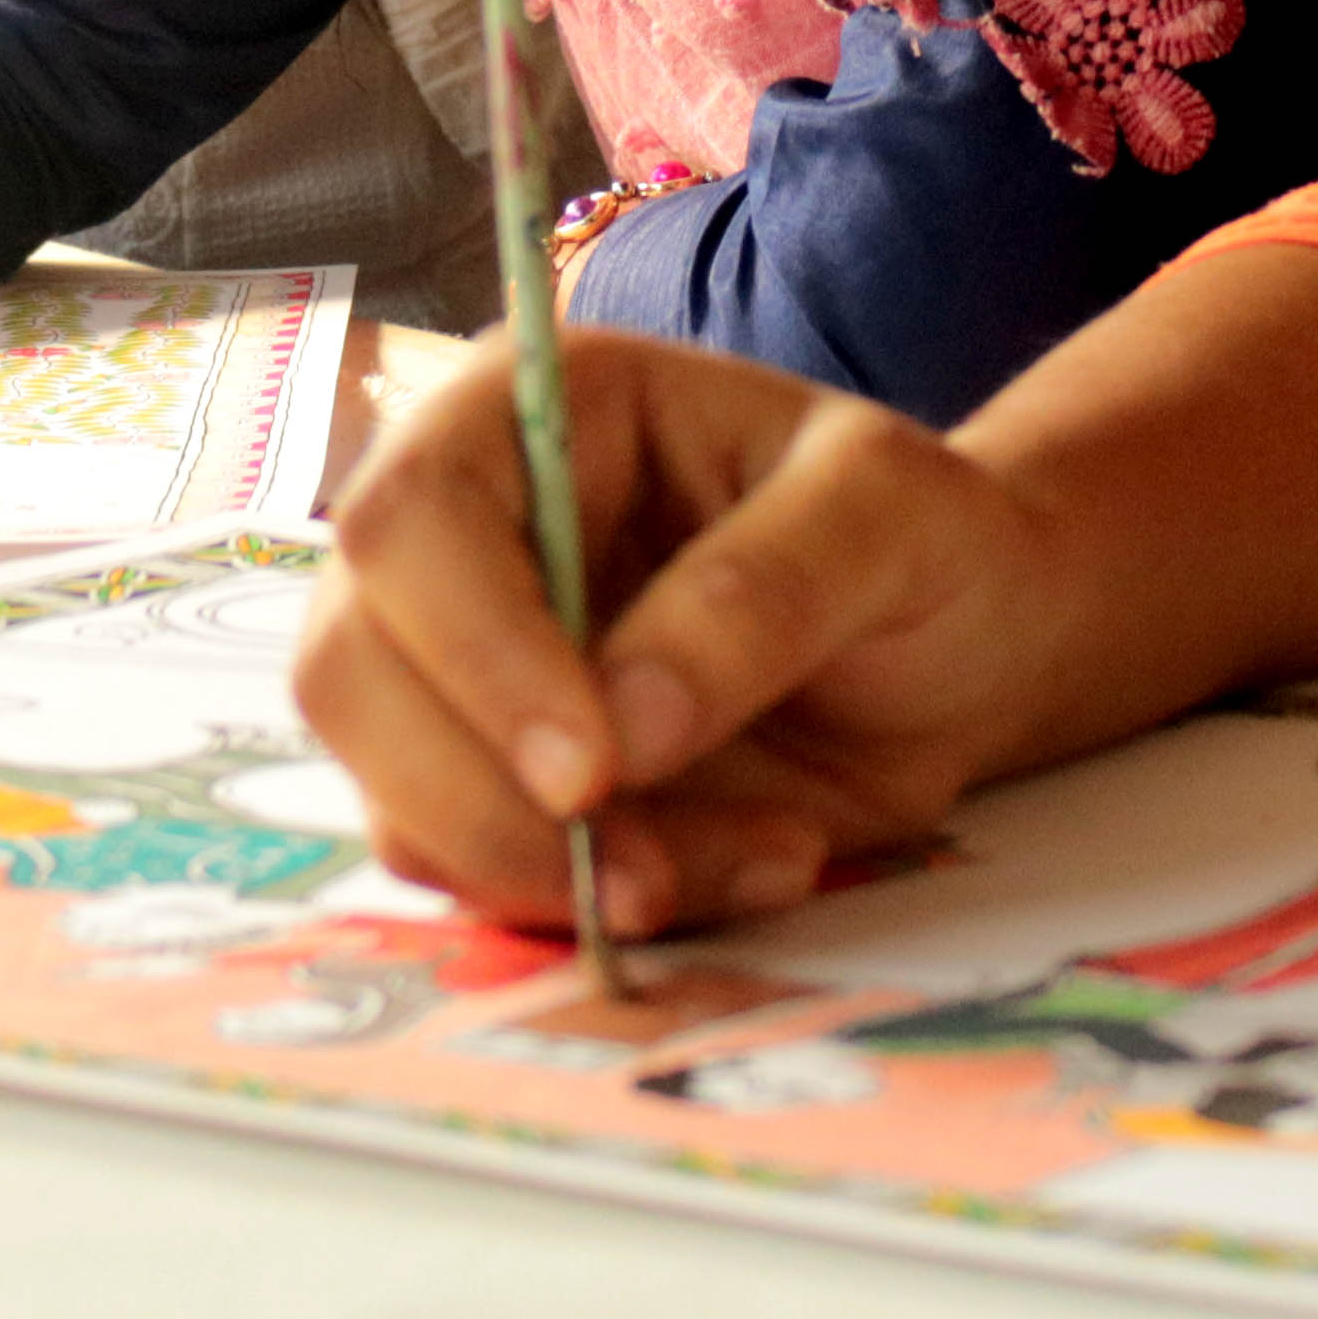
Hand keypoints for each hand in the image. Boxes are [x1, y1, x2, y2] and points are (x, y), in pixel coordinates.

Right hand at [302, 329, 1076, 936]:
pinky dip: (599, 907)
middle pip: (350, 673)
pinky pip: (477, 876)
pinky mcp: (495, 784)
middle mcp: (467, 535)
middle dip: (486, 804)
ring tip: (763, 857)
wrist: (967, 644)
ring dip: (559, 873)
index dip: (473, 650)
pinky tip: (745, 867)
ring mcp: (463, 670)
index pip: (412, 518)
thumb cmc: (924, 539)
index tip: (591, 770)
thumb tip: (625, 728)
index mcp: (536, 411)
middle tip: (651, 876)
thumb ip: (765, 594)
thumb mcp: (889, 518)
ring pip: (397, 799)